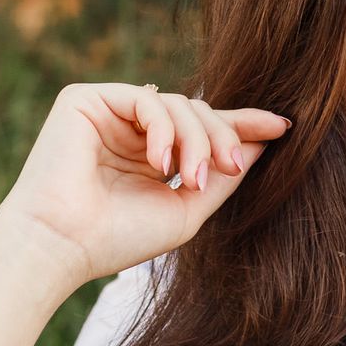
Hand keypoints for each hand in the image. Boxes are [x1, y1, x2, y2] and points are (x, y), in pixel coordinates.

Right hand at [0, 82, 290, 293]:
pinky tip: (159, 161)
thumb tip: (263, 144)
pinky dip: (162, 128)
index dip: (244, 125)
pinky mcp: (85, 99)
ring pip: (179, 104)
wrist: (61, 246)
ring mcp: (109, 113)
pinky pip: (147, 99)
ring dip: (195, 140)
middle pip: (199, 113)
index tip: (284, 126)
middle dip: (221, 137)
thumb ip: (222, 177)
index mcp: (151, 156)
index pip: (204, 130)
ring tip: (187, 178)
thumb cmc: (117, 238)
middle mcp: (131, 131)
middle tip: (225, 168)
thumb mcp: (187, 209)